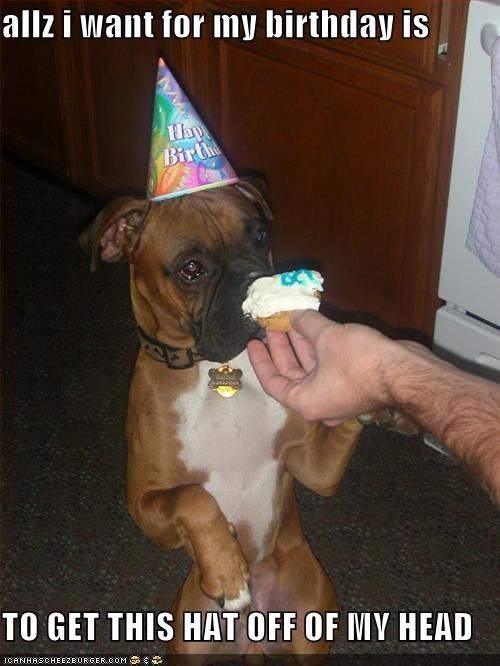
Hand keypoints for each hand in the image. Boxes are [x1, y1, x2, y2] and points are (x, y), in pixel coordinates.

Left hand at [247, 310, 398, 424]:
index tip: (253, 342)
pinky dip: (320, 348)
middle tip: (272, 325)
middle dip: (282, 348)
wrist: (406, 373)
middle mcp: (320, 402)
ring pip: (312, 369)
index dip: (261, 361)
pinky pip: (329, 367)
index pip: (273, 382)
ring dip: (302, 345)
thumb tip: (295, 313)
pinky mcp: (354, 386)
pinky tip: (316, 326)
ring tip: (292, 320)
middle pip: (292, 374)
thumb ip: (306, 323)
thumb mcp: (328, 337)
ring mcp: (338, 395)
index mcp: (306, 401)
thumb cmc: (363, 363)